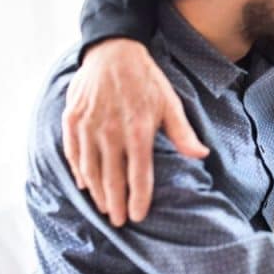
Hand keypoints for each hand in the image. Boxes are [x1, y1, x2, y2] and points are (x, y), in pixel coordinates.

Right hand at [62, 38, 208, 225]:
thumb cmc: (146, 79)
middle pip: (112, 179)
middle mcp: (111, 134)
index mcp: (138, 132)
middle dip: (116, 204)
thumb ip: (183, 133)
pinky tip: (84, 185)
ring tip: (104, 208)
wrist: (113, 51)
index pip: (138, 176)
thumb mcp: (170, 103)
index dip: (139, 199)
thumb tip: (201, 155)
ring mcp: (88, 128)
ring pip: (91, 171)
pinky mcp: (72, 121)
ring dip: (97, 193)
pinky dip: (78, 172)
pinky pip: (73, 154)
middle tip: (119, 222)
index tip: (139, 216)